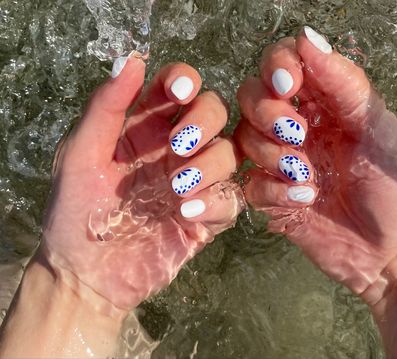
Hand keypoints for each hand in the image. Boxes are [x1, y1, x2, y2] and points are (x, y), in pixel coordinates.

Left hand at [41, 56, 242, 311]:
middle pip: (214, 113)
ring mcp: (195, 181)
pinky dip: (216, 203)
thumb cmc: (77, 212)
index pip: (177, 88)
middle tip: (179, 146)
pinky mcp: (208, 216)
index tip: (178, 91)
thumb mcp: (81, 154)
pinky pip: (231, 199)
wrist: (86, 276)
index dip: (184, 80)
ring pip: (229, 153)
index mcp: (145, 127)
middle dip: (204, 122)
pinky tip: (186, 215)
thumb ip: (106, 107)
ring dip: (210, 165)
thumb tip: (132, 59)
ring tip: (177, 190)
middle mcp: (175, 149)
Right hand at [235, 27, 396, 300]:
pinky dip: (272, 190)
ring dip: (271, 155)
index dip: (276, 67)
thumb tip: (306, 38)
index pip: (282, 65)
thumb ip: (344, 83)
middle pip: (250, 97)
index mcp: (323, 103)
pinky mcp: (270, 195)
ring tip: (308, 176)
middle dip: (266, 113)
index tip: (287, 85)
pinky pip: (249, 183)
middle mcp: (296, 127)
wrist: (390, 250)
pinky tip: (304, 199)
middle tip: (296, 135)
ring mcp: (279, 161)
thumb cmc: (394, 186)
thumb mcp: (378, 127)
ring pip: (244, 139)